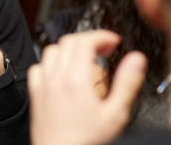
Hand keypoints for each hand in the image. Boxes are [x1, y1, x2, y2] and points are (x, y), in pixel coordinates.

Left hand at [28, 30, 146, 144]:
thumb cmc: (86, 140)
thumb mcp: (115, 114)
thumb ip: (126, 84)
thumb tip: (134, 60)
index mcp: (76, 79)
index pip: (85, 41)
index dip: (101, 36)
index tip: (113, 41)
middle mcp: (56, 77)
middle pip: (68, 41)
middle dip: (88, 39)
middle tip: (103, 49)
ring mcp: (43, 83)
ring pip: (51, 50)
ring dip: (69, 48)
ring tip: (84, 58)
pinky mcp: (35, 92)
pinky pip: (38, 66)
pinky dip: (51, 63)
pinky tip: (61, 72)